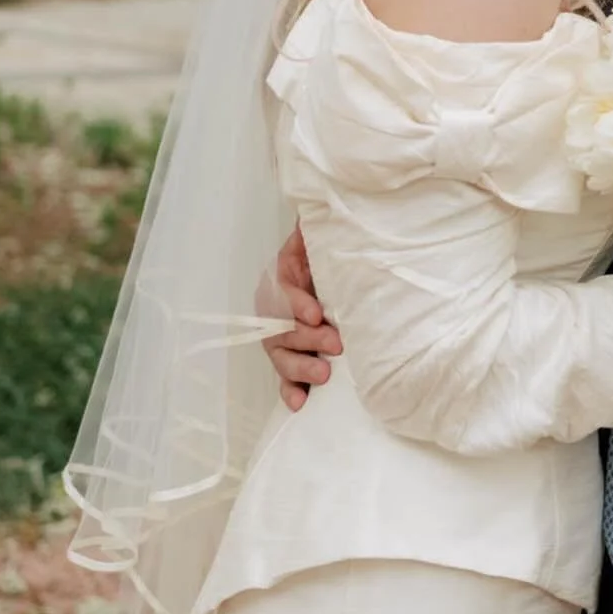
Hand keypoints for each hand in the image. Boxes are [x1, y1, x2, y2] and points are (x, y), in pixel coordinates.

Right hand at [259, 223, 340, 410]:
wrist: (337, 277)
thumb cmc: (328, 258)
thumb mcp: (321, 238)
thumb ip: (316, 228)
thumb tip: (313, 211)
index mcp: (282, 277)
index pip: (281, 289)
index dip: (296, 302)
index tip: (316, 312)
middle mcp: (276, 309)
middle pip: (281, 327)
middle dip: (307, 338)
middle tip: (336, 343)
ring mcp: (281, 337)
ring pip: (281, 355)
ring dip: (300, 367)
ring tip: (324, 373)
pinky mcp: (292, 359)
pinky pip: (285, 378)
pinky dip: (291, 390)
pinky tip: (299, 402)